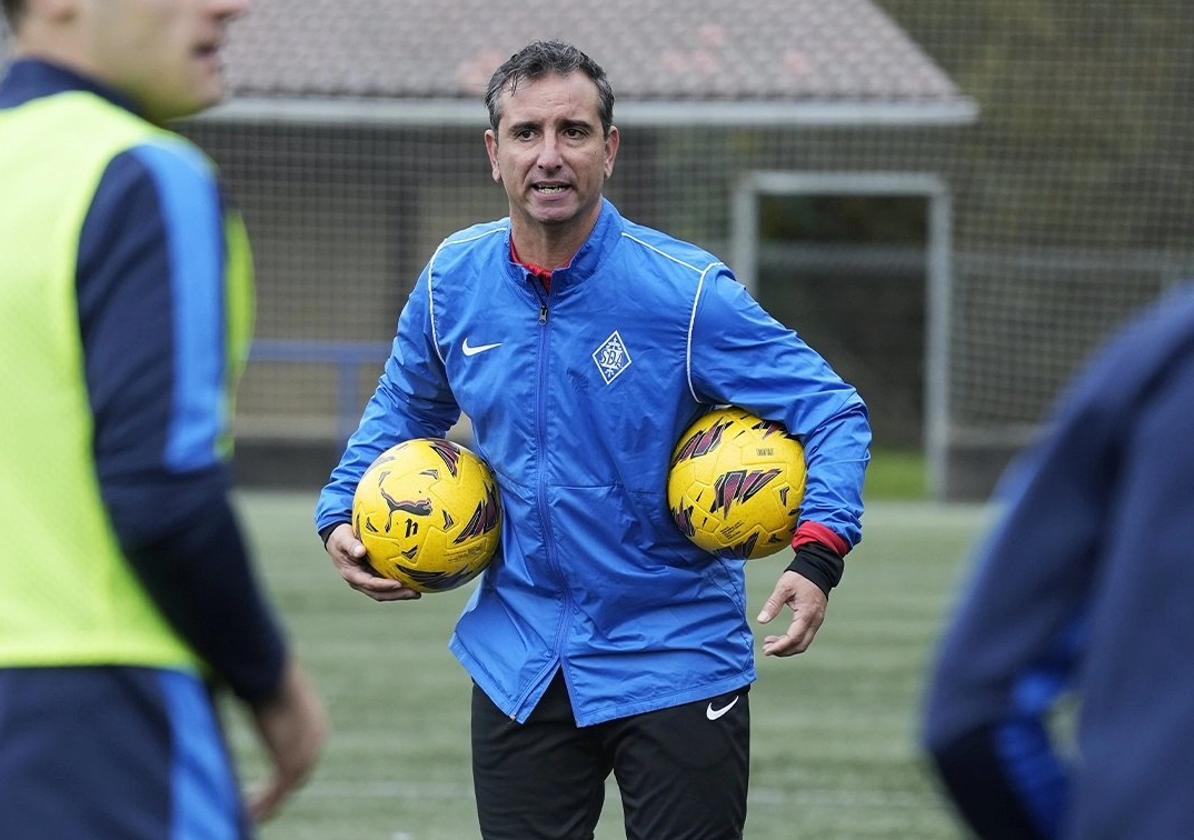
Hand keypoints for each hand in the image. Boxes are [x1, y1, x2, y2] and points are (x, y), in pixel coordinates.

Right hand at [247, 659, 327, 821]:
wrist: (272, 675)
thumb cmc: (266, 677)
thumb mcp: (273, 693)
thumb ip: (269, 703)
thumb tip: (255, 694)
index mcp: (317, 724)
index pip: (305, 756)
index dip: (286, 771)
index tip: (268, 781)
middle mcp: (316, 741)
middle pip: (299, 776)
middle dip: (277, 792)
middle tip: (256, 803)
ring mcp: (306, 753)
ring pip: (287, 788)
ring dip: (267, 802)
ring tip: (247, 810)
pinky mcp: (290, 762)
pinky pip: (278, 793)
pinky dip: (264, 804)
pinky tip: (247, 810)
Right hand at [324, 522, 420, 601]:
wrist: (338, 540)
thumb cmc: (341, 538)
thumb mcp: (342, 540)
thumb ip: (351, 545)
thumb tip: (360, 551)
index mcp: (352, 575)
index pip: (370, 584)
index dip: (384, 586)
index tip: (398, 584)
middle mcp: (360, 581)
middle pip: (379, 593)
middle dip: (397, 595)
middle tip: (415, 593)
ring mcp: (367, 581)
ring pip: (384, 592)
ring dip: (400, 593)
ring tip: (417, 592)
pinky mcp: (373, 577)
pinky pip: (387, 584)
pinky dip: (399, 586)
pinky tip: (413, 581)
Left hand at [756, 570, 827, 656]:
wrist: (818, 568)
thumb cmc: (800, 577)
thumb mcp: (783, 588)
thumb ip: (772, 605)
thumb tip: (761, 621)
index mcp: (807, 614)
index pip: (793, 638)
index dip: (780, 647)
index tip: (766, 650)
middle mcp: (815, 621)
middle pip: (800, 645)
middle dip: (783, 651)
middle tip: (766, 648)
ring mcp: (817, 621)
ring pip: (804, 643)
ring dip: (787, 647)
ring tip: (769, 642)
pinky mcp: (816, 620)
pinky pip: (805, 637)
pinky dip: (792, 641)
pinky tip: (780, 638)